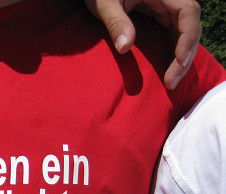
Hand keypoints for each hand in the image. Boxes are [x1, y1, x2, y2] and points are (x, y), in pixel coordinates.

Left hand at [85, 0, 201, 89]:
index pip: (188, 11)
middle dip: (184, 56)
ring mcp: (166, 8)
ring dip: (180, 59)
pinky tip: (167, 72)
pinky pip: (173, 35)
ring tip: (170, 83)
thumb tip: (124, 48)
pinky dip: (173, 53)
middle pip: (190, 26)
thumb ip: (116, 22)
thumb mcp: (105, 3)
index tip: (180, 60)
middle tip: (171, 83)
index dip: (188, 36)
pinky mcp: (160, 17)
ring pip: (183, 33)